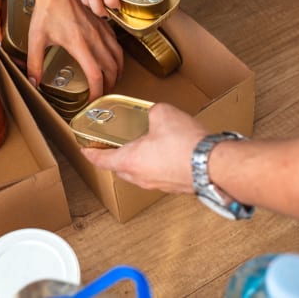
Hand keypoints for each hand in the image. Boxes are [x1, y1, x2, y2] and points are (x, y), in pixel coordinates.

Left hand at [26, 0, 122, 101]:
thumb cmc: (46, 11)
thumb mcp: (36, 39)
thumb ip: (34, 62)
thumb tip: (33, 82)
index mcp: (79, 45)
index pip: (95, 75)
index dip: (96, 92)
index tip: (91, 101)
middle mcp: (95, 39)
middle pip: (111, 69)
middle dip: (109, 86)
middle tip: (102, 96)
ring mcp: (101, 31)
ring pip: (118, 57)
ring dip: (117, 73)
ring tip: (111, 82)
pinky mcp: (103, 25)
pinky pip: (117, 45)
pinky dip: (118, 58)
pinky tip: (112, 62)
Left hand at [81, 102, 206, 192]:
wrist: (213, 165)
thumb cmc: (186, 145)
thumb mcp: (161, 114)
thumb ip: (150, 112)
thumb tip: (153, 113)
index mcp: (129, 161)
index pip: (100, 160)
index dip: (90, 153)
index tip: (84, 150)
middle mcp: (140, 177)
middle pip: (119, 168)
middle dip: (113, 156)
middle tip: (112, 144)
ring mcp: (157, 184)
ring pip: (139, 173)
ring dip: (136, 161)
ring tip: (141, 145)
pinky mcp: (173, 186)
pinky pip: (157, 175)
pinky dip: (155, 165)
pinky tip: (165, 152)